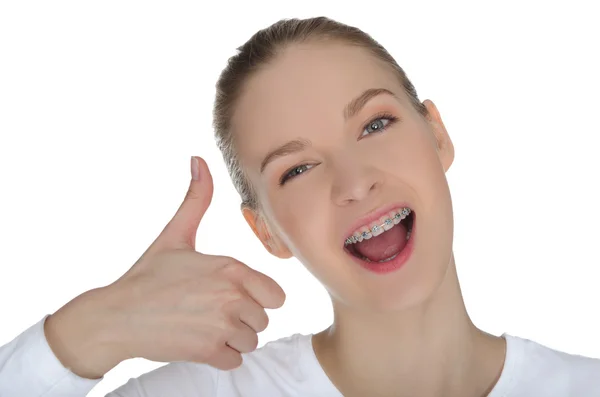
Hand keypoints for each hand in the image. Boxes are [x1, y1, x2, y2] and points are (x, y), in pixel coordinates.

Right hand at [45, 156, 285, 377]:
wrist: (116, 316)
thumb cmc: (147, 275)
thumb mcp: (175, 234)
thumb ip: (196, 199)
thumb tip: (199, 161)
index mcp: (231, 269)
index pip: (277, 295)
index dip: (259, 296)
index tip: (236, 294)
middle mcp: (232, 297)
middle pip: (264, 319)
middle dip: (244, 317)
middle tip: (215, 310)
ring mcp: (221, 326)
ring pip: (252, 340)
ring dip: (234, 337)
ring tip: (207, 325)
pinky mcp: (208, 352)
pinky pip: (235, 360)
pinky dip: (222, 355)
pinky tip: (201, 341)